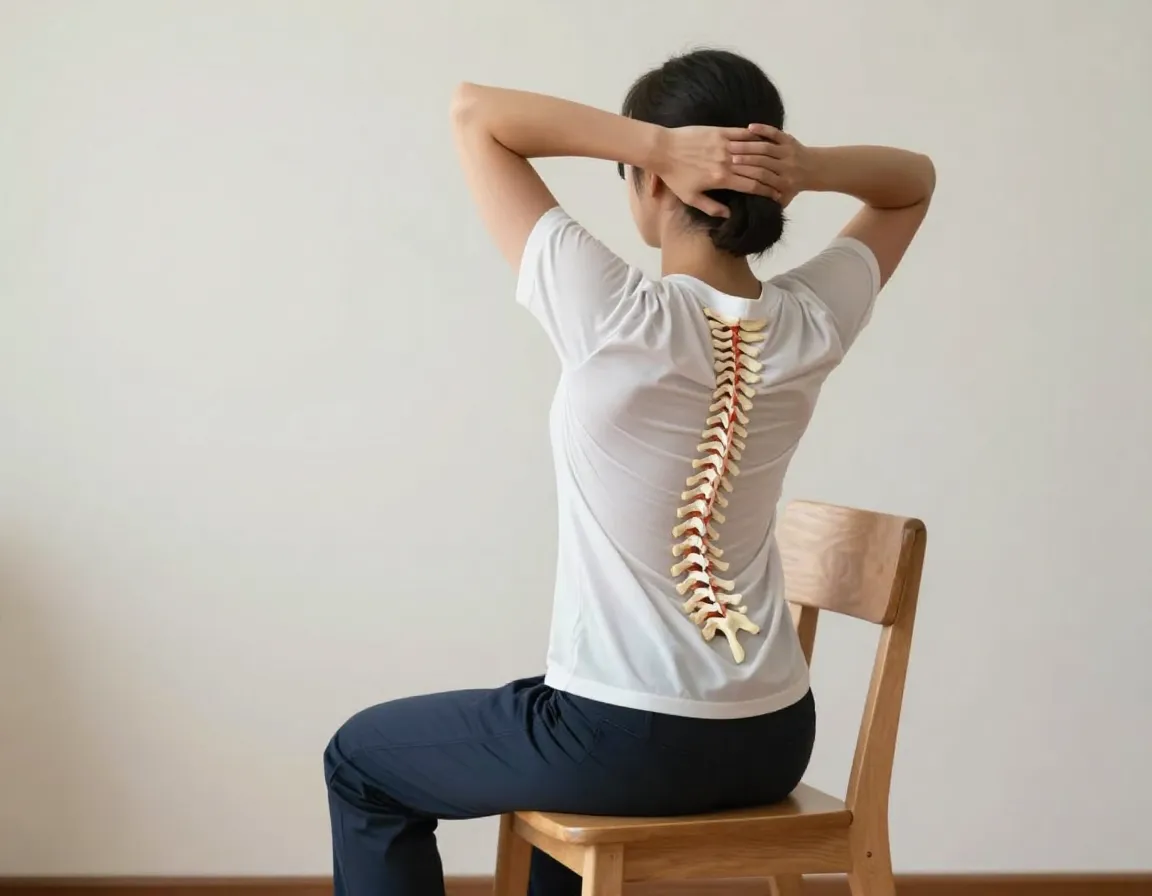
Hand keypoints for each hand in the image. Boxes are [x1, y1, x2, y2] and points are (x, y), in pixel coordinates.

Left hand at [654, 125, 789, 217]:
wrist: (663, 149)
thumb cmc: (675, 176)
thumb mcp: (691, 197)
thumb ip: (711, 207)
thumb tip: (729, 216)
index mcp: (721, 179)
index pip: (750, 186)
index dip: (765, 191)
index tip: (776, 195)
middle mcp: (726, 161)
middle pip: (755, 169)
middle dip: (771, 177)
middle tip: (782, 181)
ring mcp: (723, 145)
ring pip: (751, 151)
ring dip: (766, 157)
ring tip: (777, 162)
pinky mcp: (719, 131)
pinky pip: (742, 134)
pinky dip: (754, 138)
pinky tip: (763, 141)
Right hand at [728, 125, 810, 207]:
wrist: (818, 169)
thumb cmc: (796, 185)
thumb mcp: (787, 198)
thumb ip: (774, 203)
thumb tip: (759, 209)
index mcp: (785, 183)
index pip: (761, 179)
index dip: (745, 175)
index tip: (729, 174)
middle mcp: (786, 167)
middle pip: (761, 163)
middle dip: (744, 160)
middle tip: (727, 158)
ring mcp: (788, 152)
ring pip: (765, 148)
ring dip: (748, 146)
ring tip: (732, 146)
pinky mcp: (788, 139)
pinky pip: (775, 133)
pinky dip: (763, 129)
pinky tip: (750, 127)